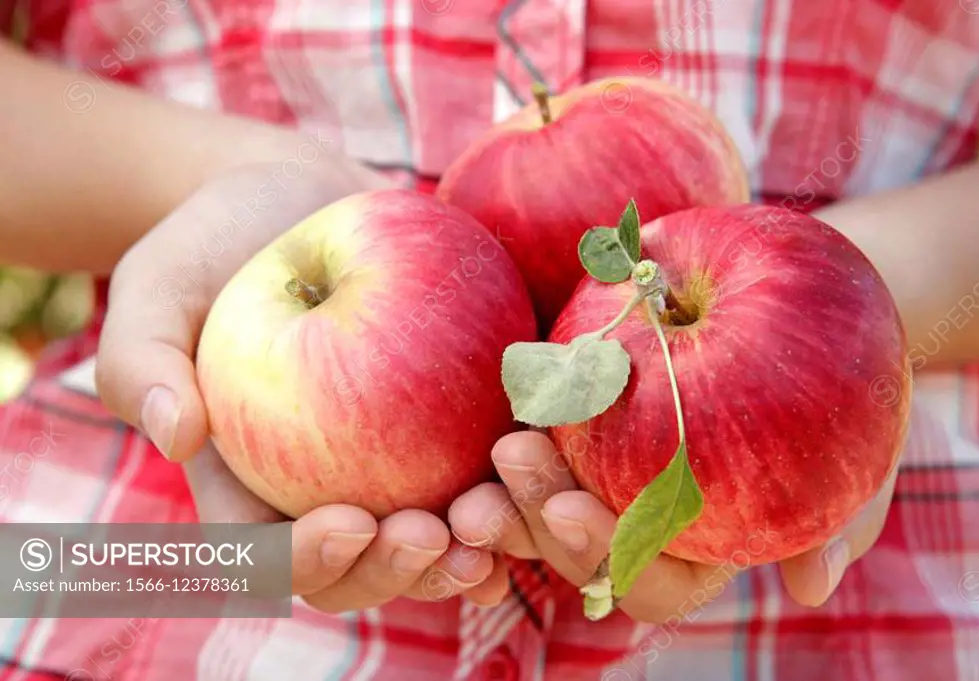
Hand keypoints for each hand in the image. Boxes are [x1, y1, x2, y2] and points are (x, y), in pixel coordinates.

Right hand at [95, 150, 506, 610]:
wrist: (295, 197)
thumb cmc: (214, 244)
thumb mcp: (156, 288)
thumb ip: (147, 362)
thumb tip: (178, 437)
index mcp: (251, 484)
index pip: (276, 555)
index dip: (314, 560)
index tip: (350, 522)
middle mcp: (327, 487)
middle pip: (365, 566)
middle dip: (402, 571)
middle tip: (435, 536)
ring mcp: (394, 461)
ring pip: (434, 537)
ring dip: (469, 548)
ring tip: (492, 521)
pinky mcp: (452, 419)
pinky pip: (488, 469)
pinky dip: (515, 488)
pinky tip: (542, 482)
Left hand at [449, 431, 898, 622]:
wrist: (815, 315)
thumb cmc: (847, 390)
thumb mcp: (864, 447)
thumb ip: (842, 518)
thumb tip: (809, 587)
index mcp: (702, 546)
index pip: (649, 580)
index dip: (609, 558)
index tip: (575, 510)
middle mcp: (643, 517)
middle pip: (576, 545)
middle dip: (536, 516)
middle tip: (513, 458)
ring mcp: (606, 467)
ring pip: (538, 500)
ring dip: (506, 484)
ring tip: (494, 442)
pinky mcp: (582, 411)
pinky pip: (535, 426)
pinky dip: (512, 418)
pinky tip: (497, 388)